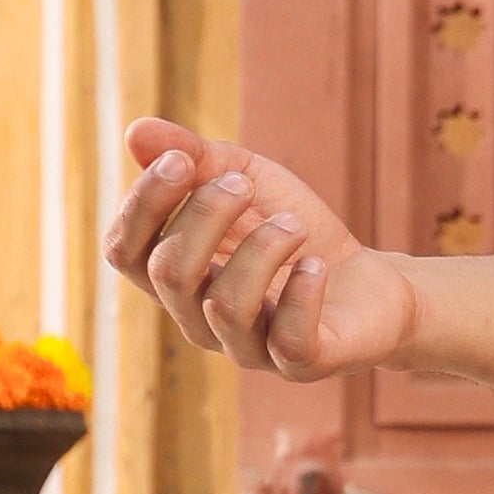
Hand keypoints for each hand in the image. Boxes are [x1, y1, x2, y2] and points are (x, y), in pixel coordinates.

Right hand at [105, 118, 414, 378]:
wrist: (368, 279)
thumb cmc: (293, 228)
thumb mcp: (247, 177)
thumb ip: (196, 156)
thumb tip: (136, 130)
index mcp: (175, 276)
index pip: (125, 252)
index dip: (143, 204)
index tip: (181, 160)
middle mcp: (198, 318)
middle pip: (169, 274)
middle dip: (204, 215)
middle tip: (243, 185)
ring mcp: (247, 347)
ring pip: (226, 307)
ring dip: (260, 249)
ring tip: (293, 224)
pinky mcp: (300, 363)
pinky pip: (288, 341)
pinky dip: (303, 293)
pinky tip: (316, 263)